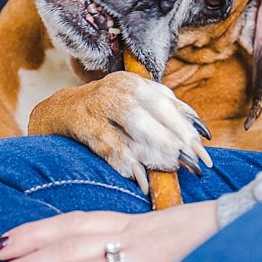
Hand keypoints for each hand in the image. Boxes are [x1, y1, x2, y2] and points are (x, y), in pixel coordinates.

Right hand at [28, 72, 211, 192]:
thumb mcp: (133, 105)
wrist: (57, 113)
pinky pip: (108, 143)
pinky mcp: (81, 122)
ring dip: (155, 146)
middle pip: (155, 110)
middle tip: (192, 163)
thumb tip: (202, 132)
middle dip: (177, 138)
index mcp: (134, 83)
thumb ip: (164, 114)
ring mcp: (98, 103)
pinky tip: (139, 178)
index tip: (204, 150)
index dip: (188, 127)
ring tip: (171, 167)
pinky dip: (125, 161)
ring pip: (134, 122)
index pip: (168, 103)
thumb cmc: (104, 114)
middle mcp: (117, 88)